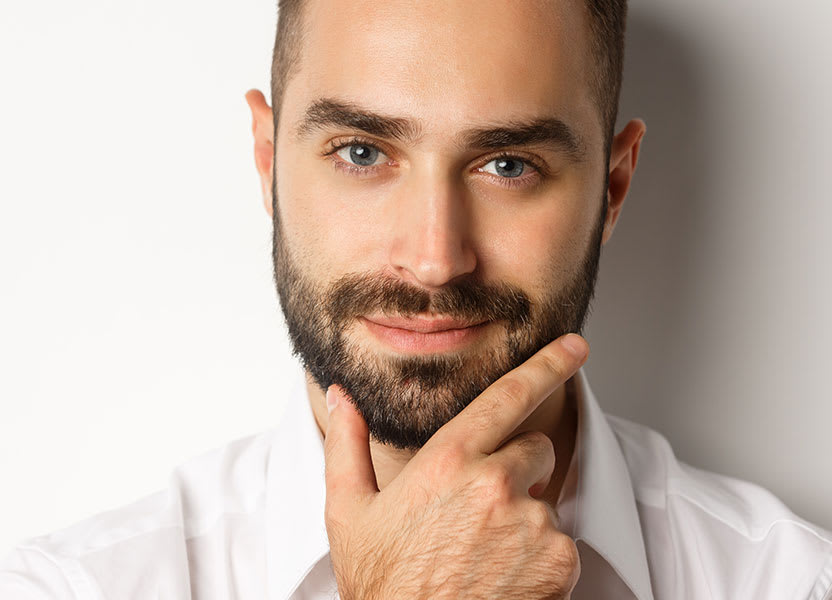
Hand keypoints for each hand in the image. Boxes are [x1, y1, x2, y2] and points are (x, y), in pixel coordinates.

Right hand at [323, 333, 588, 599]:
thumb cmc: (383, 585)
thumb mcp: (350, 512)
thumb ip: (347, 445)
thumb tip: (341, 397)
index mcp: (449, 462)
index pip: (508, 396)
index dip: (546, 365)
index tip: (574, 346)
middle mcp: (496, 483)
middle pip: (536, 449)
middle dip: (517, 469)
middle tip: (480, 513)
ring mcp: (531, 523)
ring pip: (545, 501)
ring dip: (525, 520)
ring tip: (483, 556)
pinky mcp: (559, 561)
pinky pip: (561, 543)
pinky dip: (542, 559)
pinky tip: (503, 579)